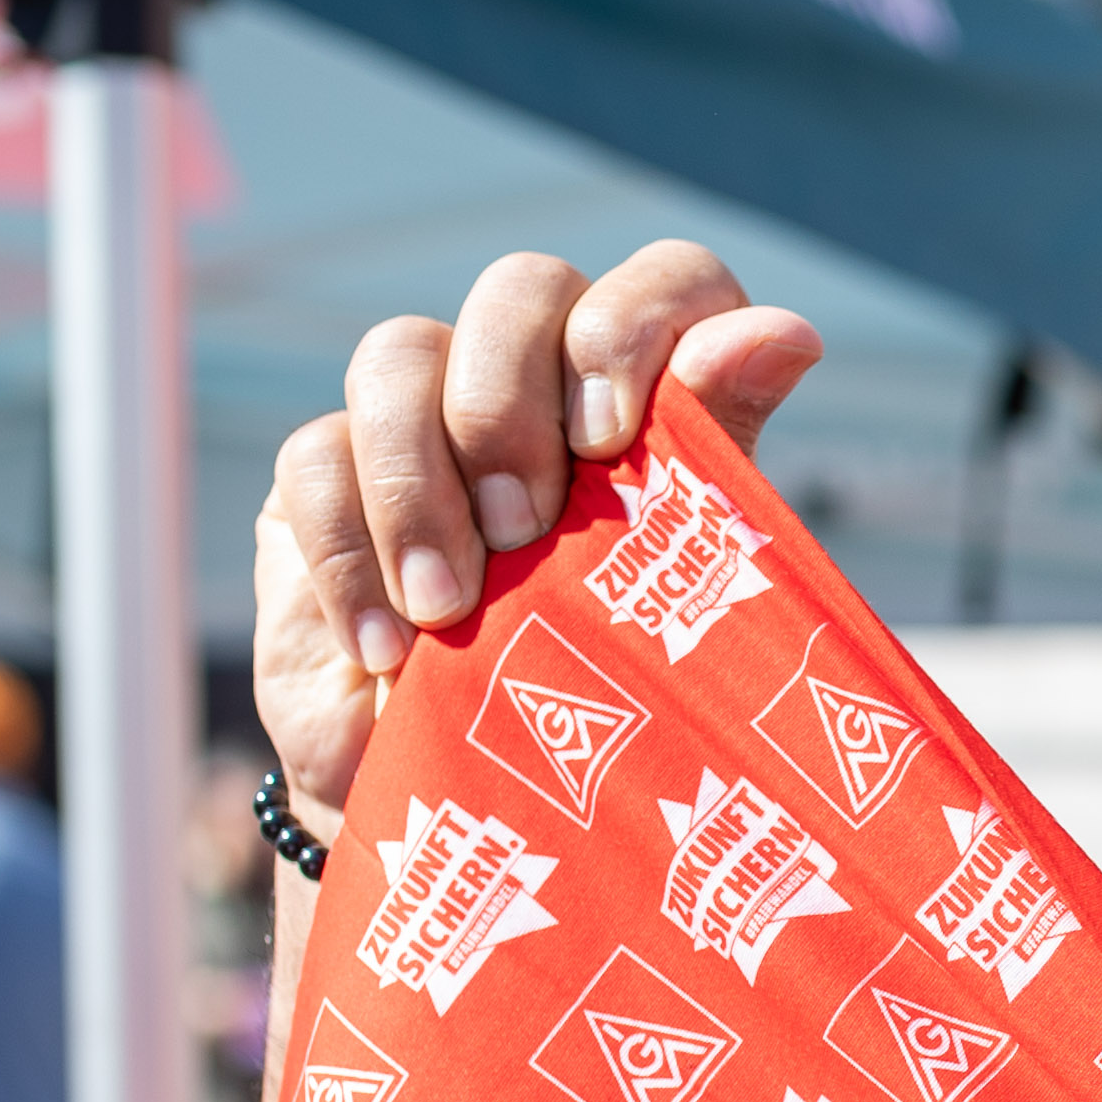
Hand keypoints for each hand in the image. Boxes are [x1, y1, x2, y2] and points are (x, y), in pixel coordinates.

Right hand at [249, 241, 824, 829]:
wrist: (477, 818)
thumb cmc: (599, 702)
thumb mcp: (672, 606)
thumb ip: (715, 466)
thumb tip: (787, 334)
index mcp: (648, 398)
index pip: (666, 283)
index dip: (637, 324)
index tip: (612, 435)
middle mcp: (536, 382)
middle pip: (518, 289)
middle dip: (512, 404)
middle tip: (524, 531)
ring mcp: (419, 422)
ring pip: (396, 355)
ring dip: (421, 483)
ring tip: (451, 608)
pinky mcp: (322, 484)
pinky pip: (313, 460)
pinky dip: (351, 556)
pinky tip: (390, 653)